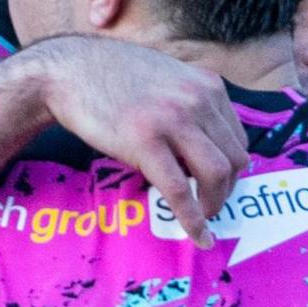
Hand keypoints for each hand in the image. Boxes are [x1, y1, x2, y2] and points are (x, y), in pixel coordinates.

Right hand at [23, 35, 248, 248]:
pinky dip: (193, 219)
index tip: (219, 183)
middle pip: (235, 159)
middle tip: (211, 202)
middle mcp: (199, 100)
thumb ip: (193, 104)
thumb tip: (206, 145)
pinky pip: (179, 190)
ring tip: (203, 216)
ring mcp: (173, 120)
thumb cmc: (114, 76)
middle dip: (227, 188)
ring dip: (214, 203)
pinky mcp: (145, 142)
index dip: (232, 167)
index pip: (238, 138)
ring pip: (216, 174)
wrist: (68, 71)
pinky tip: (198, 235)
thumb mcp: (169, 78)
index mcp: (209, 85)